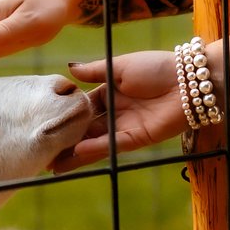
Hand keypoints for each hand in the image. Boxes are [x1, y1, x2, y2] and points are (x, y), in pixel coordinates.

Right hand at [52, 49, 191, 171]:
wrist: (190, 80)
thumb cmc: (157, 67)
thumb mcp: (120, 66)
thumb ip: (94, 72)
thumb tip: (68, 69)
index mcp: (109, 93)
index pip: (80, 108)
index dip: (62, 117)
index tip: (41, 125)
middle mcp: (114, 113)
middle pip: (84, 130)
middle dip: (64, 141)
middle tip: (39, 151)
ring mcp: (124, 127)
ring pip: (94, 142)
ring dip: (74, 153)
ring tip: (51, 163)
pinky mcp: (137, 139)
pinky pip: (112, 146)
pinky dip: (95, 150)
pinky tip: (76, 153)